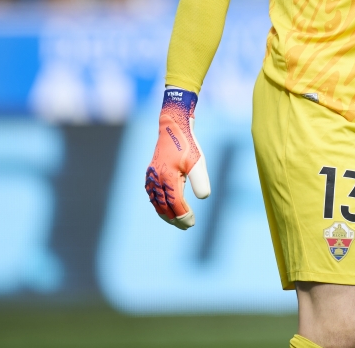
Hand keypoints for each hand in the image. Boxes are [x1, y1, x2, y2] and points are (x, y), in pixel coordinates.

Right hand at [145, 87, 210, 228]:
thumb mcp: (198, 161)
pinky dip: (158, 203)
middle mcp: (157, 180)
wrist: (173, 127)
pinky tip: (164, 206)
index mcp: (168, 179)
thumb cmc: (187, 145)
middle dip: (175, 219)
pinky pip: (152, 194)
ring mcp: (152, 177)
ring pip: (156, 201)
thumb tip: (203, 198)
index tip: (191, 223)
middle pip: (164, 206)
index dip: (183, 215)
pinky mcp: (151, 173)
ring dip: (165, 213)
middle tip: (186, 226)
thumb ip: (200, 180)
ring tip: (175, 221)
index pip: (175, 204)